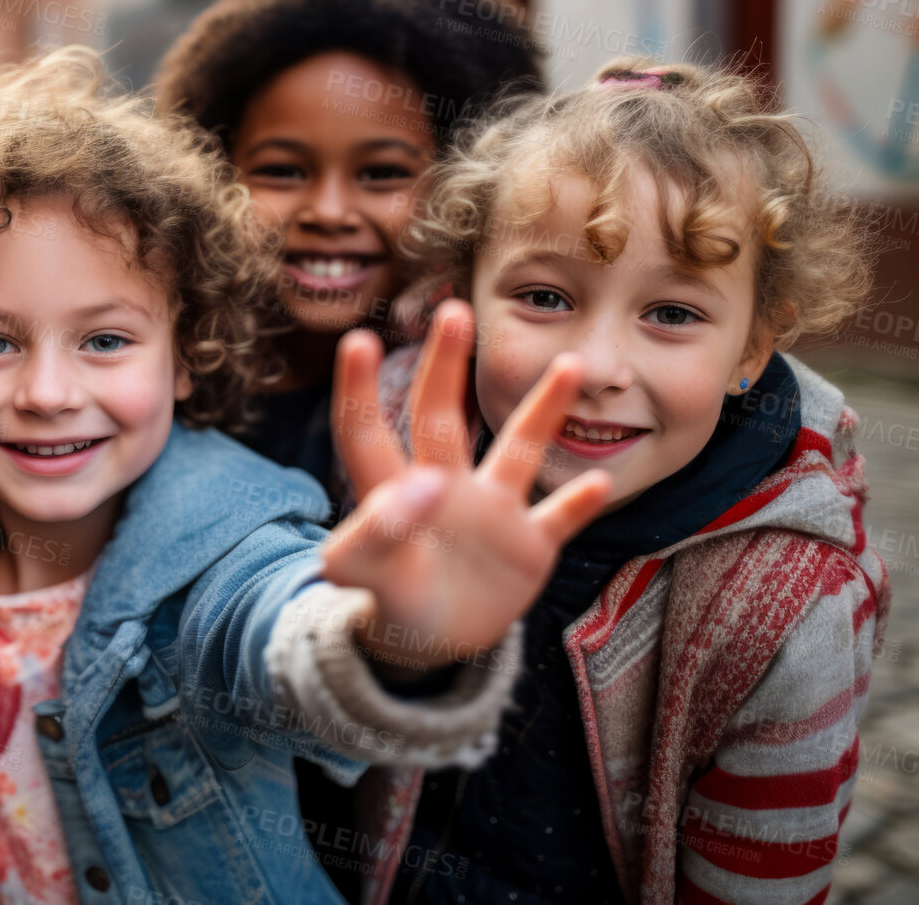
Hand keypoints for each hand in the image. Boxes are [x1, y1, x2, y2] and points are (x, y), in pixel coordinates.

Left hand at [320, 301, 612, 671]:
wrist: (429, 645)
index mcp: (393, 492)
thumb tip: (424, 484)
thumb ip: (379, 532)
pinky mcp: (528, 546)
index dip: (359, 391)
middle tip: (454, 309)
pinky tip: (599, 480)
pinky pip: (560, 518)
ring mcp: (490, 513)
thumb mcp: (364, 576)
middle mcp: (444, 486)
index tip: (355, 340)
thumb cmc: (388, 602)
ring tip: (572, 364)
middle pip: (441, 416)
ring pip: (519, 449)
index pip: (368, 433)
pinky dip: (579, 502)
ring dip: (544, 410)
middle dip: (445, 365)